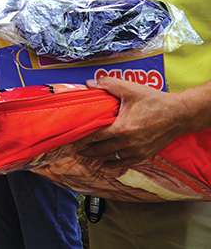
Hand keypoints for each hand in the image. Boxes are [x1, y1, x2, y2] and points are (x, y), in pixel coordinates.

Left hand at [73, 76, 191, 167]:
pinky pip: (125, 163)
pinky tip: (105, 163)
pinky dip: (113, 164)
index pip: (95, 137)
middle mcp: (128, 143)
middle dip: (86, 151)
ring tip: (86, 156)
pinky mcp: (144, 154)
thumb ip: (107, 84)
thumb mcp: (130, 88)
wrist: (179, 114)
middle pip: (100, 150)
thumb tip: (89, 84)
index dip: (81, 140)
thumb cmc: (154, 100)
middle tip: (75, 150)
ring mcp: (137, 151)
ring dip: (97, 158)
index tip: (70, 141)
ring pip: (111, 158)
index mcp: (121, 128)